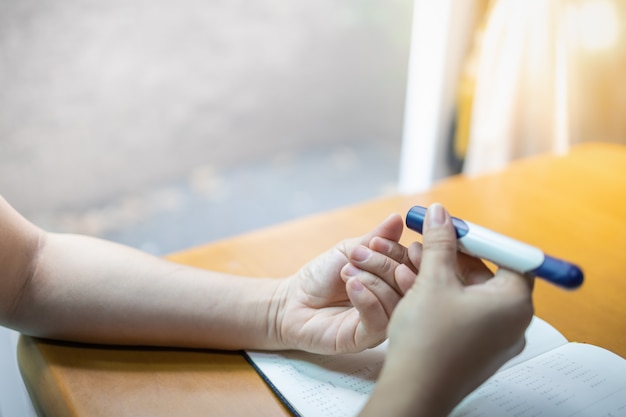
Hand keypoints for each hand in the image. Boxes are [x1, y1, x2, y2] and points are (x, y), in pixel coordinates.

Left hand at [272, 213, 411, 353]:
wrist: (293, 301)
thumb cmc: (321, 276)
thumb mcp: (350, 250)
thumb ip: (376, 238)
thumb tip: (398, 218)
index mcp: (394, 281)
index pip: (414, 266)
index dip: (400, 252)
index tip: (375, 242)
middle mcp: (393, 303)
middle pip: (409, 284)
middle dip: (385, 264)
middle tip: (358, 256)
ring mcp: (381, 322)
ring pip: (396, 302)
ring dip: (372, 280)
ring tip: (348, 271)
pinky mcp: (365, 339)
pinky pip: (378, 322)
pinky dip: (367, 299)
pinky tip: (352, 286)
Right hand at [362, 204, 533, 416]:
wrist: (413, 391)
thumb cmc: (428, 341)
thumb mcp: (433, 281)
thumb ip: (440, 243)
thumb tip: (441, 214)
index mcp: (514, 304)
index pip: (511, 257)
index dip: (482, 239)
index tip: (457, 229)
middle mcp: (513, 323)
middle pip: (491, 275)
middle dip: (459, 255)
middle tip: (433, 240)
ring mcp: (496, 340)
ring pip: (474, 295)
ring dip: (447, 275)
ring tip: (417, 262)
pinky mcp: (478, 350)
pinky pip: (467, 315)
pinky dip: (447, 298)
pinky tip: (419, 289)